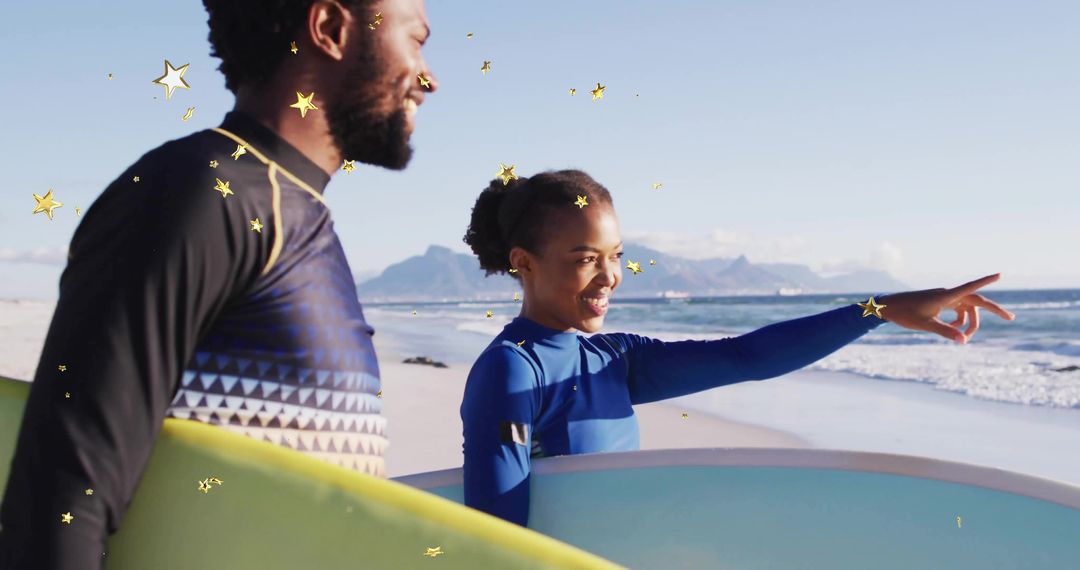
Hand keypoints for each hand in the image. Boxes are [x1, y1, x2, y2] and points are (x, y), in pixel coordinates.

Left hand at [876, 273, 1015, 343]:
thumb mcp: (925, 325)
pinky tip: (953, 331)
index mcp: (946, 296)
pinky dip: (959, 321)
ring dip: (969, 322)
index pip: (971, 287)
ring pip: (966, 308)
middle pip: (976, 301)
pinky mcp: (939, 302)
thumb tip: (964, 341)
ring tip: (964, 338)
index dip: (986, 281)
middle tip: (1011, 319)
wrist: (887, 307)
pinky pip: (957, 310)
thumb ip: (946, 332)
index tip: (1000, 274)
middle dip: (993, 310)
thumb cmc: (904, 314)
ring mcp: (944, 298)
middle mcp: (948, 295)